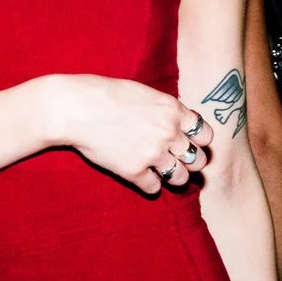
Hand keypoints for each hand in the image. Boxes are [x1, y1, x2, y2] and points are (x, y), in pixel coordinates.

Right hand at [45, 75, 210, 194]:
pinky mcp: (134, 171)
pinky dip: (150, 185)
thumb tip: (180, 124)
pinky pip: (154, 188)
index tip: (189, 144)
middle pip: (198, 160)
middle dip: (190, 162)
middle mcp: (169, 133)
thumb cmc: (104, 94)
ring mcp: (153, 154)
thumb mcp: (144, 93)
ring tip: (162, 172)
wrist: (75, 108)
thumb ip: (166, 110)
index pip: (206, 135)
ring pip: (180, 178)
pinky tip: (140, 176)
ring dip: (174, 177)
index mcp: (173, 111)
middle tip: (178, 162)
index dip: (199, 142)